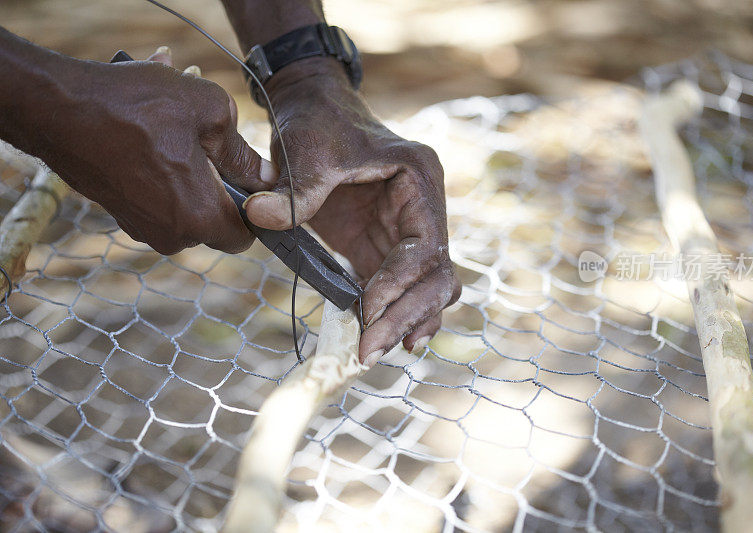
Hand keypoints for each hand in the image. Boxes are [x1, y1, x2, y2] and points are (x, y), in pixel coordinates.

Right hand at [35, 47, 272, 254]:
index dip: (254, 208)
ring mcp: (145, 228)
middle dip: (221, 186)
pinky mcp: (124, 214)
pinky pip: (161, 200)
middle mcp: (173, 234)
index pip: (246, 235)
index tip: (249, 177)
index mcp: (201, 217)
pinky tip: (157, 137)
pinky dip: (166, 173)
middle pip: (218, 221)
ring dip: (192, 174)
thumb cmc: (135, 105)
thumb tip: (266, 178)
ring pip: (188, 207)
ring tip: (180, 131)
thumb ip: (244, 153)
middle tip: (211, 143)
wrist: (58, 108)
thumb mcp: (209, 112)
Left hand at [243, 58, 460, 365]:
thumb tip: (260, 217)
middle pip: (436, 276)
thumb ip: (293, 189)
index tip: (366, 309)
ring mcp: (406, 232)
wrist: (314, 108)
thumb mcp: (309, 150)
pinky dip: (393, 317)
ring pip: (427, 290)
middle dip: (405, 316)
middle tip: (368, 351)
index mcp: (420, 180)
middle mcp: (423, 210)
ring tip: (373, 354)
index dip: (399, 282)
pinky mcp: (383, 248)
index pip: (425, 246)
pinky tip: (377, 343)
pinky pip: (400, 291)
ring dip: (406, 323)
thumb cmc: (318, 121)